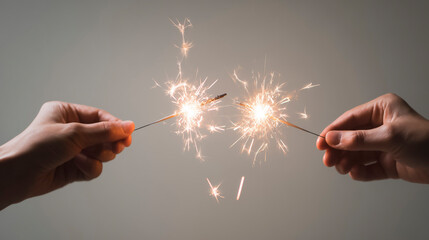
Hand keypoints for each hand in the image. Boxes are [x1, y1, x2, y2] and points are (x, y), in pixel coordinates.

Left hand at [0, 101, 133, 208]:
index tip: (128, 134)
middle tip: (116, 148)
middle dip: (109, 143)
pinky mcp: (74, 167)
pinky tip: (78, 166)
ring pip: (102, 152)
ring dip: (98, 156)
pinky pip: (94, 167)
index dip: (116, 125)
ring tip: (85, 157)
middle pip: (105, 135)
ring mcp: (73, 149)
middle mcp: (71, 130)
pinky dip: (90, 167)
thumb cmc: (35, 147)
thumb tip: (128, 126)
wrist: (16, 175)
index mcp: (67, 113)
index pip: (100, 116)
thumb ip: (105, 131)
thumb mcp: (75, 133)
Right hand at [317, 93, 428, 183]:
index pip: (351, 119)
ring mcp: (383, 144)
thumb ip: (359, 140)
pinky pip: (367, 167)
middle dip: (338, 149)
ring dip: (347, 161)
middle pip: (350, 138)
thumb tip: (333, 139)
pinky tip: (355, 173)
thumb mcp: (390, 137)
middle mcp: (381, 125)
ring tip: (341, 168)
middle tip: (328, 160)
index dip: (333, 131)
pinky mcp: (388, 162)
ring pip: (356, 153)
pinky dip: (360, 171)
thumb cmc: (426, 141)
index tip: (320, 142)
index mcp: (382, 110)